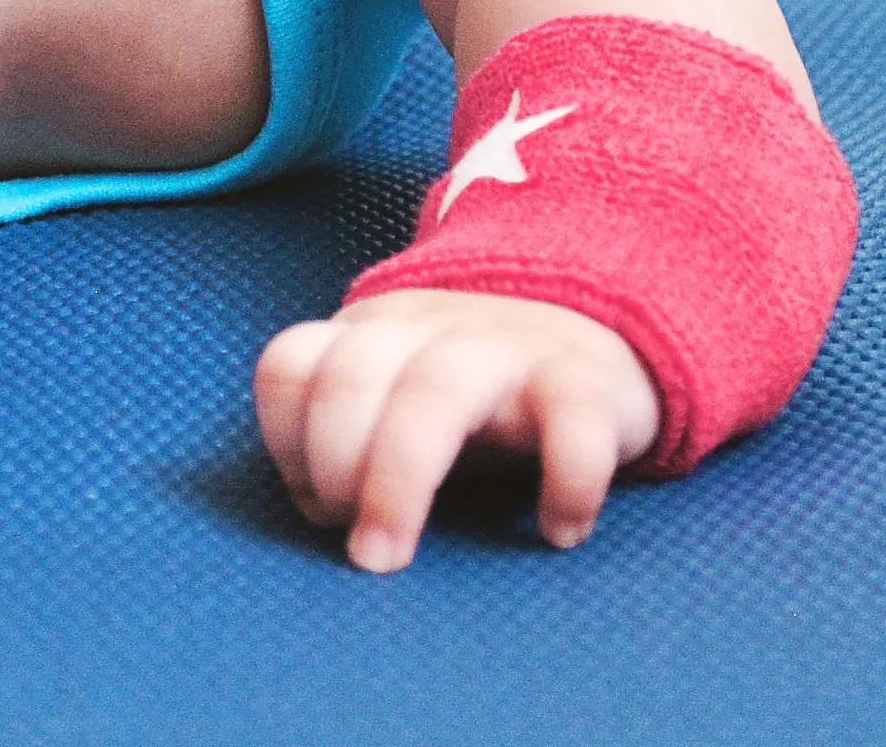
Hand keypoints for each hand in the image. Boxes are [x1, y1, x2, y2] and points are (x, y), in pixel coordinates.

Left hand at [254, 287, 658, 571]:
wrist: (598, 336)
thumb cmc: (477, 401)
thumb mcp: (396, 406)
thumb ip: (349, 447)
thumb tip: (324, 512)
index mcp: (371, 334)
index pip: (294, 363)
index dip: (288, 441)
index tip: (319, 501)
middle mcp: (428, 329)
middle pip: (354, 374)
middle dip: (338, 468)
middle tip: (361, 550)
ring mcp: (506, 347)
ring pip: (437, 390)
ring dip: (400, 480)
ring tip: (393, 556)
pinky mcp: (584, 377)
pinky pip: (573, 417)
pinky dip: (565, 480)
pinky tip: (558, 530)